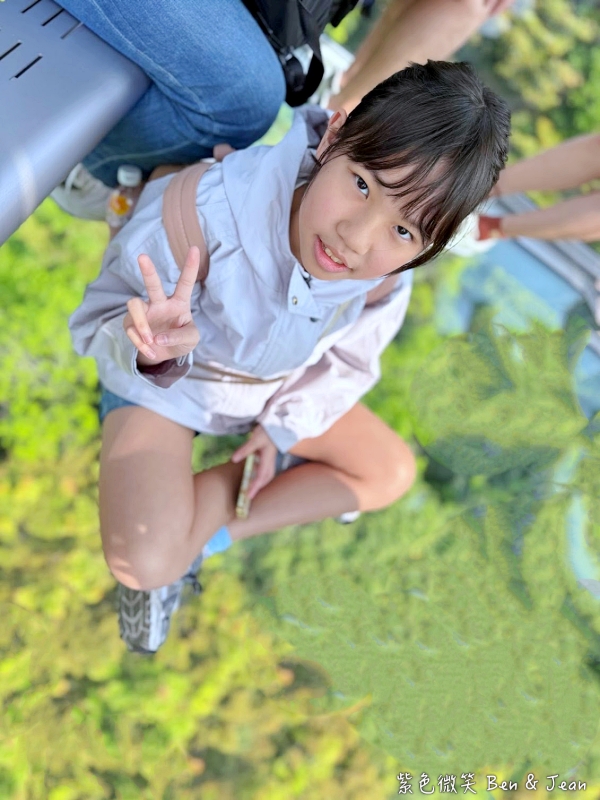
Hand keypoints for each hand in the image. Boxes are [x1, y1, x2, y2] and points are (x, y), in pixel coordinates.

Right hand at [123, 246, 200, 363]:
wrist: (163, 354)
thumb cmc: (180, 340)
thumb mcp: (191, 339)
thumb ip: (180, 336)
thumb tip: (159, 338)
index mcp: (179, 302)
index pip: (185, 283)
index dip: (190, 267)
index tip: (196, 248)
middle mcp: (159, 303)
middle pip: (153, 285)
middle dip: (148, 271)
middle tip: (142, 257)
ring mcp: (144, 312)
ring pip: (134, 305)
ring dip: (142, 324)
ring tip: (151, 340)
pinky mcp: (130, 323)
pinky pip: (132, 330)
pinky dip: (142, 345)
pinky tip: (151, 351)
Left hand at [231, 425, 277, 499]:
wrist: (276, 425)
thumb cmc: (266, 432)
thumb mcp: (254, 440)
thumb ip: (244, 450)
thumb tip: (233, 459)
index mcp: (267, 460)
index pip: (261, 477)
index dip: (255, 487)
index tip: (248, 496)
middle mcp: (270, 461)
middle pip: (265, 478)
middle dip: (258, 487)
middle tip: (249, 495)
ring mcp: (270, 459)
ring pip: (266, 474)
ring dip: (259, 482)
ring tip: (250, 487)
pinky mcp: (268, 456)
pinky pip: (264, 469)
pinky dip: (259, 474)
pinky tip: (252, 473)